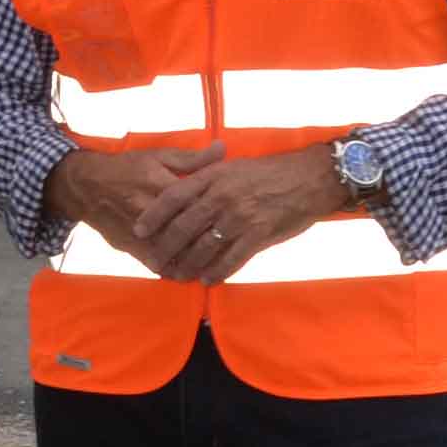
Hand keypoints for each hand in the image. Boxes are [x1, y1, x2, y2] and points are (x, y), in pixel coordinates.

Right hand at [47, 143, 218, 270]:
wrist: (87, 186)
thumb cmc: (127, 168)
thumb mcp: (159, 156)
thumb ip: (193, 159)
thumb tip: (223, 149)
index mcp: (160, 185)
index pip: (196, 203)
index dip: (217, 214)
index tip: (236, 219)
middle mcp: (150, 211)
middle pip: (187, 233)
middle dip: (210, 242)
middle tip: (232, 247)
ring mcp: (139, 233)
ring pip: (173, 253)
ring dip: (193, 262)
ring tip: (215, 265)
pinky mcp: (130, 247)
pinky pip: (155, 264)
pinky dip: (173, 270)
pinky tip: (187, 274)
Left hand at [127, 143, 352, 285]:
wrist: (308, 179)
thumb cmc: (269, 172)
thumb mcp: (232, 167)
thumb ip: (207, 177)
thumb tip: (181, 192)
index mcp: (213, 177)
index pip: (173, 197)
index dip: (153, 216)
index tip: (138, 230)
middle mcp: (222, 197)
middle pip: (183, 227)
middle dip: (166, 248)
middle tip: (155, 262)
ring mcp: (239, 217)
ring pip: (204, 247)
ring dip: (188, 265)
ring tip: (178, 276)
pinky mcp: (257, 235)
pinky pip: (231, 259)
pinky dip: (216, 272)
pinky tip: (207, 279)